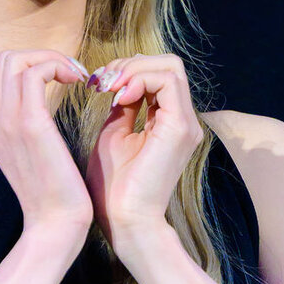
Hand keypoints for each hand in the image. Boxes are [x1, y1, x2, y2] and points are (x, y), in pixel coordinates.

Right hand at [0, 50, 92, 236]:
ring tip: (78, 76)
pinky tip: (80, 82)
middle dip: (43, 56)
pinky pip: (35, 73)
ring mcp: (5, 121)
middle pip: (6, 59)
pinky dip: (59, 66)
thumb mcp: (35, 153)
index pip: (4, 72)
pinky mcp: (29, 124)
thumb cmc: (56, 191)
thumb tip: (43, 103)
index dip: (37, 64)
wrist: (56, 225)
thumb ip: (31, 125)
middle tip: (73, 74)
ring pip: (18, 59)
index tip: (67, 79)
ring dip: (53, 59)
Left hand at [85, 53, 203, 247]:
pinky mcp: (179, 128)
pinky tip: (119, 95)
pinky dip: (140, 79)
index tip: (98, 82)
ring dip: (134, 69)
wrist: (123, 220)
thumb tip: (119, 83)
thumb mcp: (114, 134)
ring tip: (108, 86)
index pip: (158, 75)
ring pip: (170, 67)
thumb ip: (123, 107)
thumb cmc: (114, 187)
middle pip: (168, 64)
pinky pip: (167, 82)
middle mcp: (183, 120)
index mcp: (168, 122)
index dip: (127, 69)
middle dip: (131, 63)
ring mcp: (185, 124)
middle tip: (102, 80)